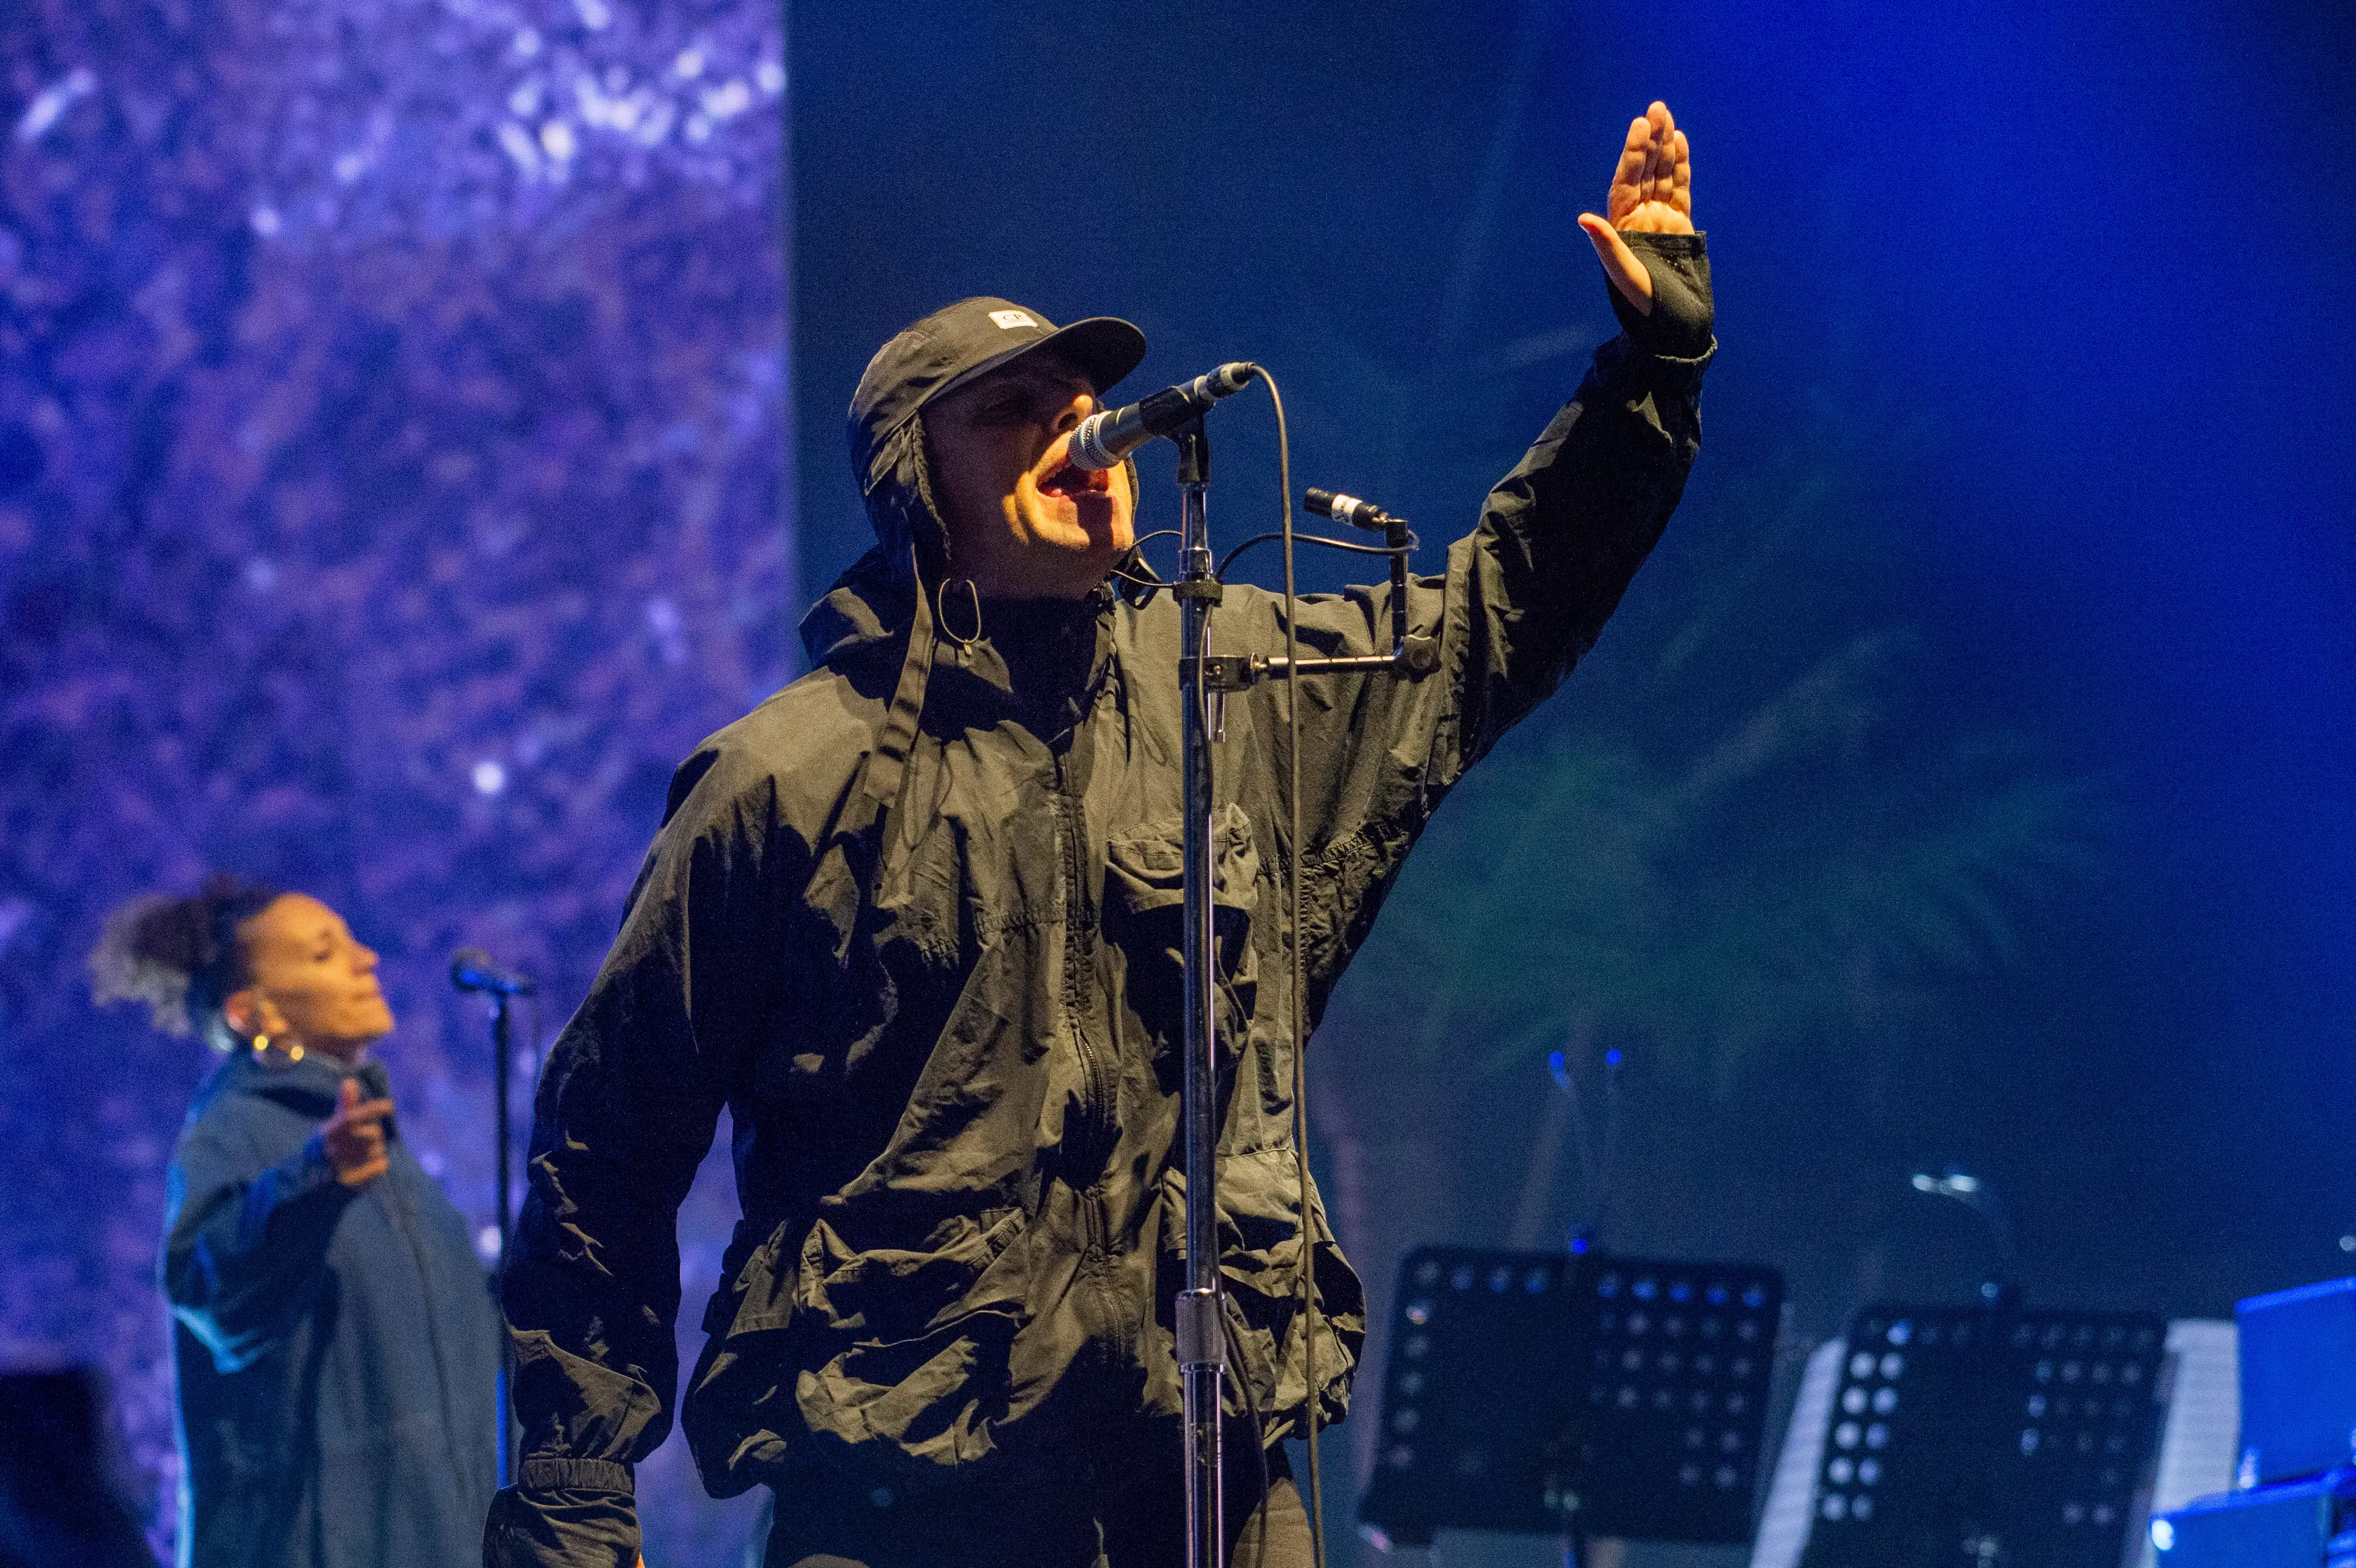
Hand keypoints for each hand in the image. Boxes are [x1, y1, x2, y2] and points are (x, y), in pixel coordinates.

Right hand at [321, 1077, 393, 1186]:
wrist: (316, 1181)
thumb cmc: (330, 1146)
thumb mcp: (334, 1125)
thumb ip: (346, 1105)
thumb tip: (350, 1081)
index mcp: (331, 1132)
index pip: (353, 1117)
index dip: (372, 1110)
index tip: (389, 1106)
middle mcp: (337, 1148)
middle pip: (374, 1134)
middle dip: (372, 1135)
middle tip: (359, 1142)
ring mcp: (347, 1166)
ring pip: (379, 1150)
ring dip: (373, 1151)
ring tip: (356, 1157)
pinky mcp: (358, 1181)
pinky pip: (381, 1165)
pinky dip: (376, 1165)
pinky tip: (363, 1168)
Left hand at [1578, 101, 1693, 316]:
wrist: (1675, 325)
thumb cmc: (1646, 307)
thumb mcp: (1624, 276)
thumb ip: (1607, 246)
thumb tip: (1584, 218)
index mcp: (1621, 228)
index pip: (1626, 182)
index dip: (1633, 154)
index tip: (1638, 126)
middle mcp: (1638, 219)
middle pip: (1644, 171)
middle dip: (1650, 140)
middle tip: (1656, 108)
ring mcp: (1660, 220)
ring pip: (1662, 175)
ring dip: (1665, 147)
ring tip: (1667, 117)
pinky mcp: (1680, 225)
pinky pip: (1679, 189)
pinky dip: (1680, 167)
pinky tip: (1680, 143)